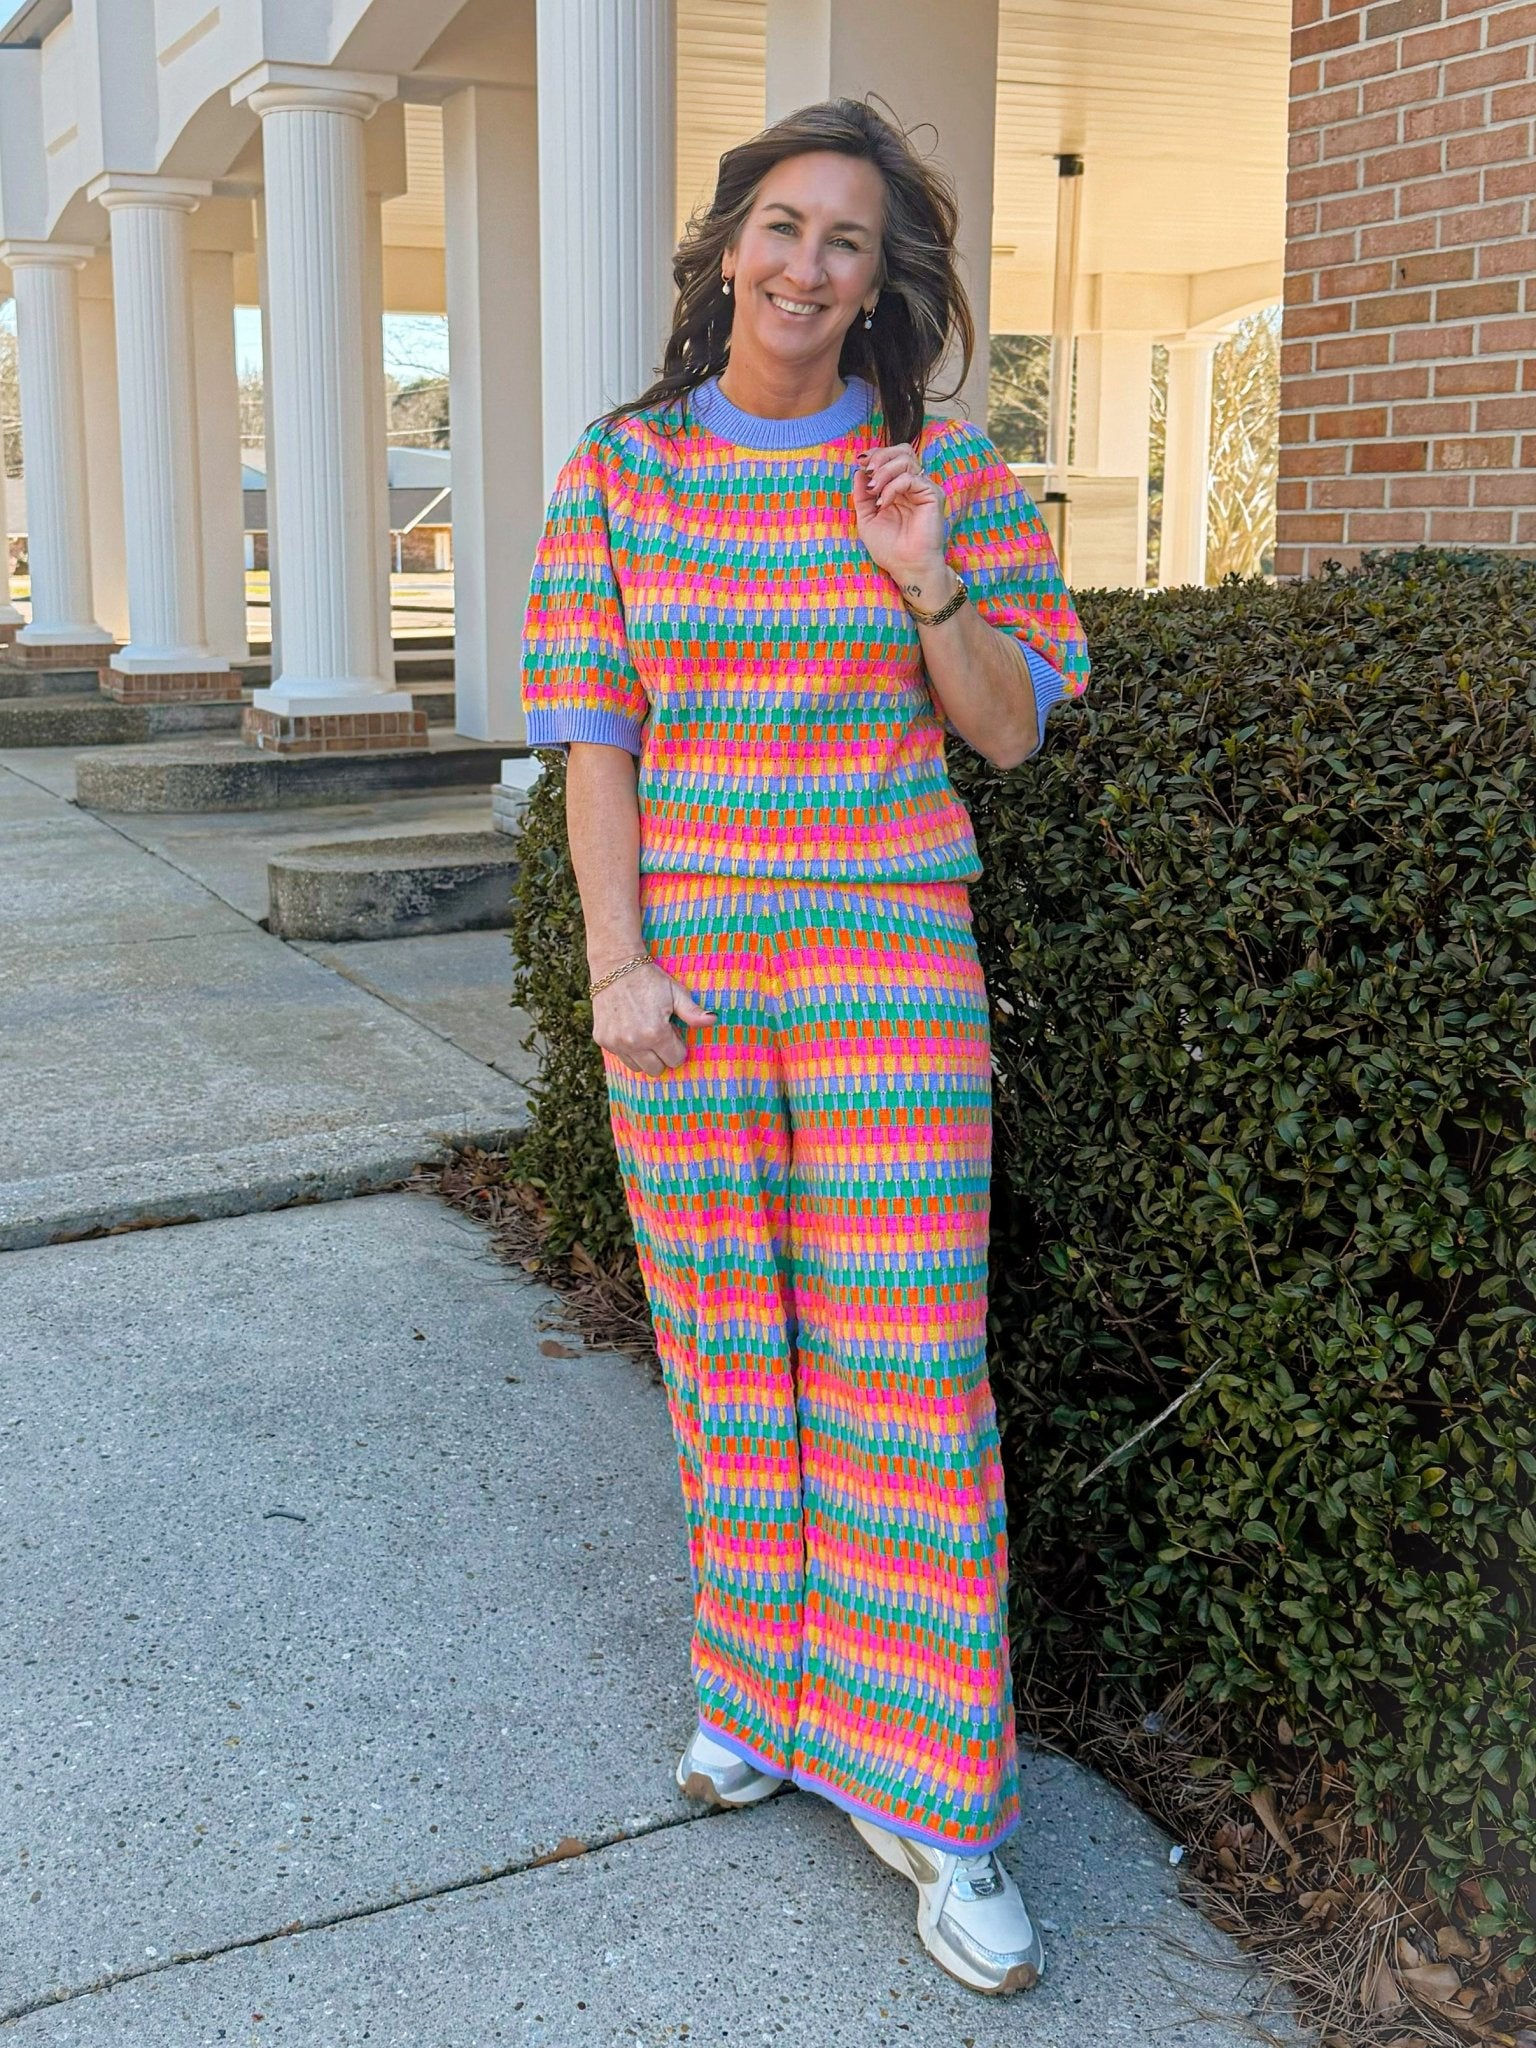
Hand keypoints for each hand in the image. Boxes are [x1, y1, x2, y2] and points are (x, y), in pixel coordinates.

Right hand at [592, 962, 715, 1077]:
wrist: (616, 966)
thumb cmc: (650, 979)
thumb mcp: (676, 993)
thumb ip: (693, 1012)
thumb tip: (713, 1020)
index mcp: (656, 1033)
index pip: (675, 1060)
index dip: (678, 1047)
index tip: (673, 1032)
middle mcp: (634, 1043)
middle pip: (656, 1069)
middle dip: (662, 1055)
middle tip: (660, 1035)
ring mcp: (615, 1043)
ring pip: (637, 1067)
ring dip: (644, 1056)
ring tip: (645, 1032)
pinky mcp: (602, 1039)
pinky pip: (621, 1056)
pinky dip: (627, 1048)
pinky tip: (630, 1028)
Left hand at [852, 442, 948, 589]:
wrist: (906, 567)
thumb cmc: (889, 548)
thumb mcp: (867, 518)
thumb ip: (862, 495)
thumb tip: (858, 471)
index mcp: (900, 487)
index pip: (892, 456)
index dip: (876, 454)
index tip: (860, 462)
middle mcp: (914, 485)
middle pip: (902, 450)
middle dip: (881, 456)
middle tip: (867, 471)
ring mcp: (924, 489)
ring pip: (906, 460)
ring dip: (884, 472)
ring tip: (873, 491)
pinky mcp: (933, 495)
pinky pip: (910, 478)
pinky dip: (892, 487)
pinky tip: (883, 503)